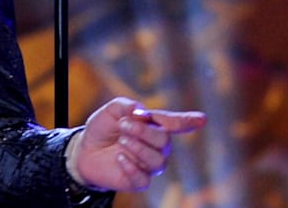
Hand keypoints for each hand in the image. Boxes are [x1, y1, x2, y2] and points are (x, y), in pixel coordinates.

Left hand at [71, 97, 205, 192]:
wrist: (85, 149)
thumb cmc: (104, 128)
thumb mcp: (112, 110)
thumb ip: (128, 106)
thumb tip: (142, 112)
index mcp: (154, 127)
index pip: (175, 124)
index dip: (188, 121)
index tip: (201, 119)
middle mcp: (157, 147)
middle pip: (164, 141)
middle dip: (143, 131)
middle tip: (123, 126)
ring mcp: (149, 165)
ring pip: (157, 160)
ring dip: (138, 148)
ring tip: (121, 140)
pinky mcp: (139, 182)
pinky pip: (143, 178)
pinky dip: (131, 167)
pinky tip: (119, 158)